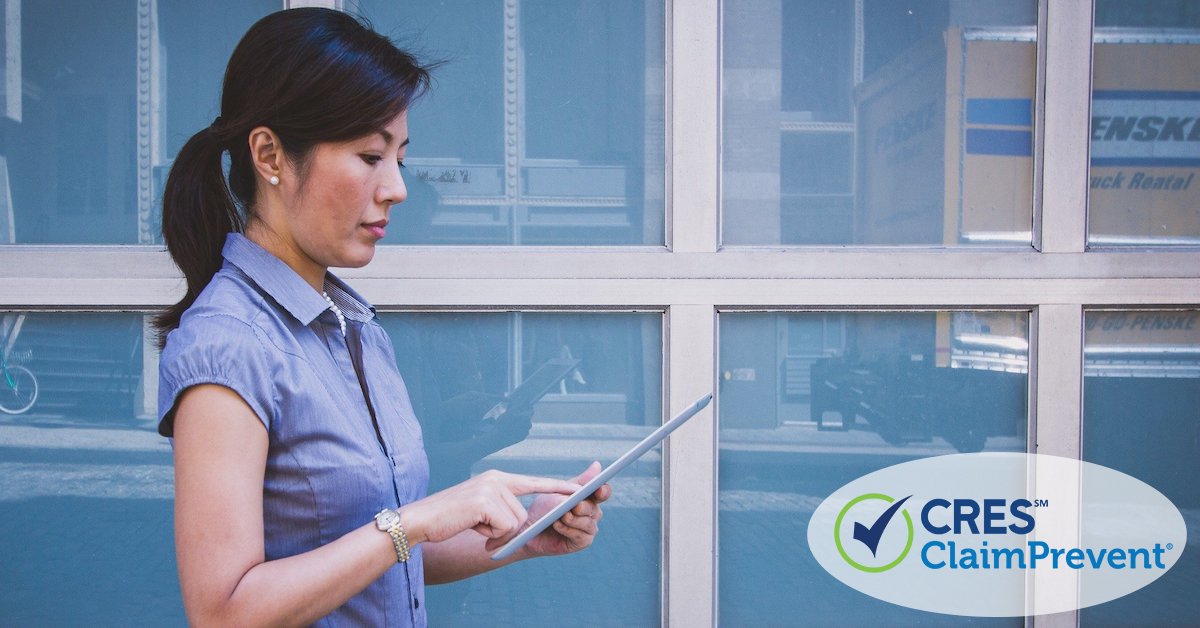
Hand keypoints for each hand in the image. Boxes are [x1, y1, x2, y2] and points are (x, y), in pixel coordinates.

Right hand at [400, 470, 579, 545]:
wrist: (420, 520)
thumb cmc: (449, 519)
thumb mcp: (479, 510)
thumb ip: (500, 510)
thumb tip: (517, 525)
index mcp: (496, 478)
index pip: (534, 482)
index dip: (558, 487)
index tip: (580, 489)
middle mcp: (496, 478)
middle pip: (522, 514)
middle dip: (505, 530)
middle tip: (481, 529)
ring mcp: (491, 488)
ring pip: (515, 522)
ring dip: (495, 533)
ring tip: (473, 524)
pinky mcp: (485, 501)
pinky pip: (504, 527)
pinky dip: (489, 534)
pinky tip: (471, 525)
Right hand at [488, 404, 532, 448]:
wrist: (498, 438)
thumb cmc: (503, 423)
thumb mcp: (510, 411)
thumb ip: (520, 403)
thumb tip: (526, 397)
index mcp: (527, 417)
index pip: (530, 409)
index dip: (526, 406)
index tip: (520, 405)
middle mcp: (529, 424)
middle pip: (527, 416)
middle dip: (521, 414)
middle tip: (513, 413)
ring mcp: (526, 432)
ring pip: (524, 423)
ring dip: (520, 421)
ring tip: (511, 421)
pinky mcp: (522, 437)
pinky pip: (522, 430)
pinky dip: (518, 428)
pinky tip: (511, 428)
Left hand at [496, 461, 610, 557]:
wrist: (528, 530)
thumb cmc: (544, 508)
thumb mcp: (559, 490)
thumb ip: (580, 482)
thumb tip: (597, 465)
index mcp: (589, 498)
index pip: (603, 492)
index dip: (603, 490)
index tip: (598, 489)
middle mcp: (592, 513)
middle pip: (595, 509)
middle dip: (583, 507)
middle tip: (574, 506)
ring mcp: (588, 529)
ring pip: (588, 523)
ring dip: (573, 519)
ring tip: (559, 516)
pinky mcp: (582, 542)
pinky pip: (581, 536)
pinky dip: (568, 529)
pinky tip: (557, 525)